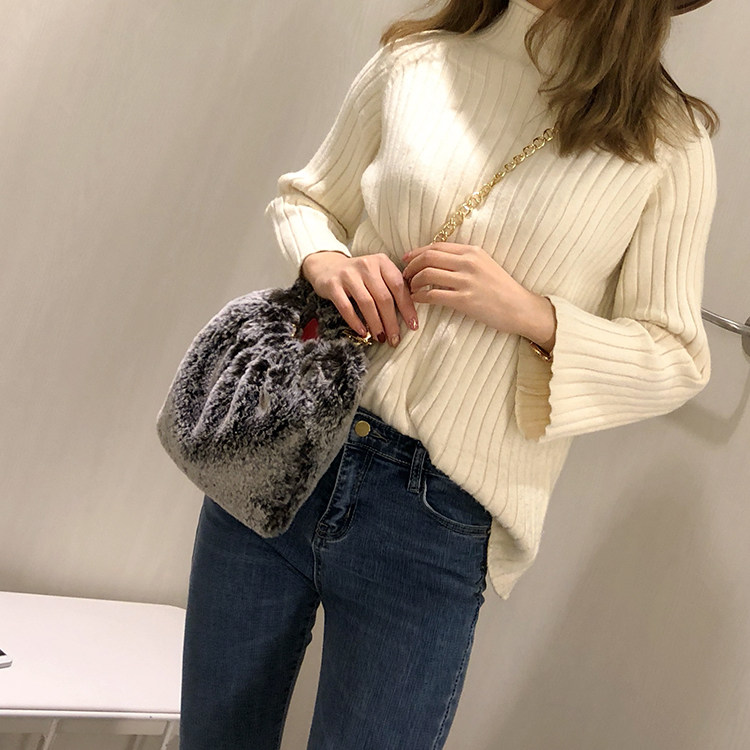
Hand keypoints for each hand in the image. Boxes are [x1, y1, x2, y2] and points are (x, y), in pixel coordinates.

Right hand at [300, 251, 418, 346]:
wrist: (326, 266)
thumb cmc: (359, 276)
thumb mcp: (377, 274)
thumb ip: (392, 287)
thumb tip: (410, 314)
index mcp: (381, 262)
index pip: (398, 286)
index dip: (407, 307)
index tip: (413, 325)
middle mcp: (366, 265)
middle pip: (383, 297)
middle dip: (391, 321)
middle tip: (395, 339)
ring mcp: (348, 274)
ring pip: (366, 303)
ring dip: (375, 324)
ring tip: (381, 338)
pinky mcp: (333, 285)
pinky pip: (346, 307)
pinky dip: (355, 322)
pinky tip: (363, 332)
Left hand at [401, 242, 550, 342]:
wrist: (520, 308)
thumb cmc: (502, 289)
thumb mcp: (485, 265)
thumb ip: (463, 260)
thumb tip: (437, 261)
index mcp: (472, 251)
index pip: (436, 246)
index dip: (417, 252)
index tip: (406, 260)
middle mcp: (468, 262)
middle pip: (428, 257)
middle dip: (411, 266)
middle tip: (405, 276)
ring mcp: (466, 281)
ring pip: (427, 274)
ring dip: (413, 282)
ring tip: (411, 289)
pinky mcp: (465, 300)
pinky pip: (433, 295)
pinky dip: (420, 297)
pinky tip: (417, 300)